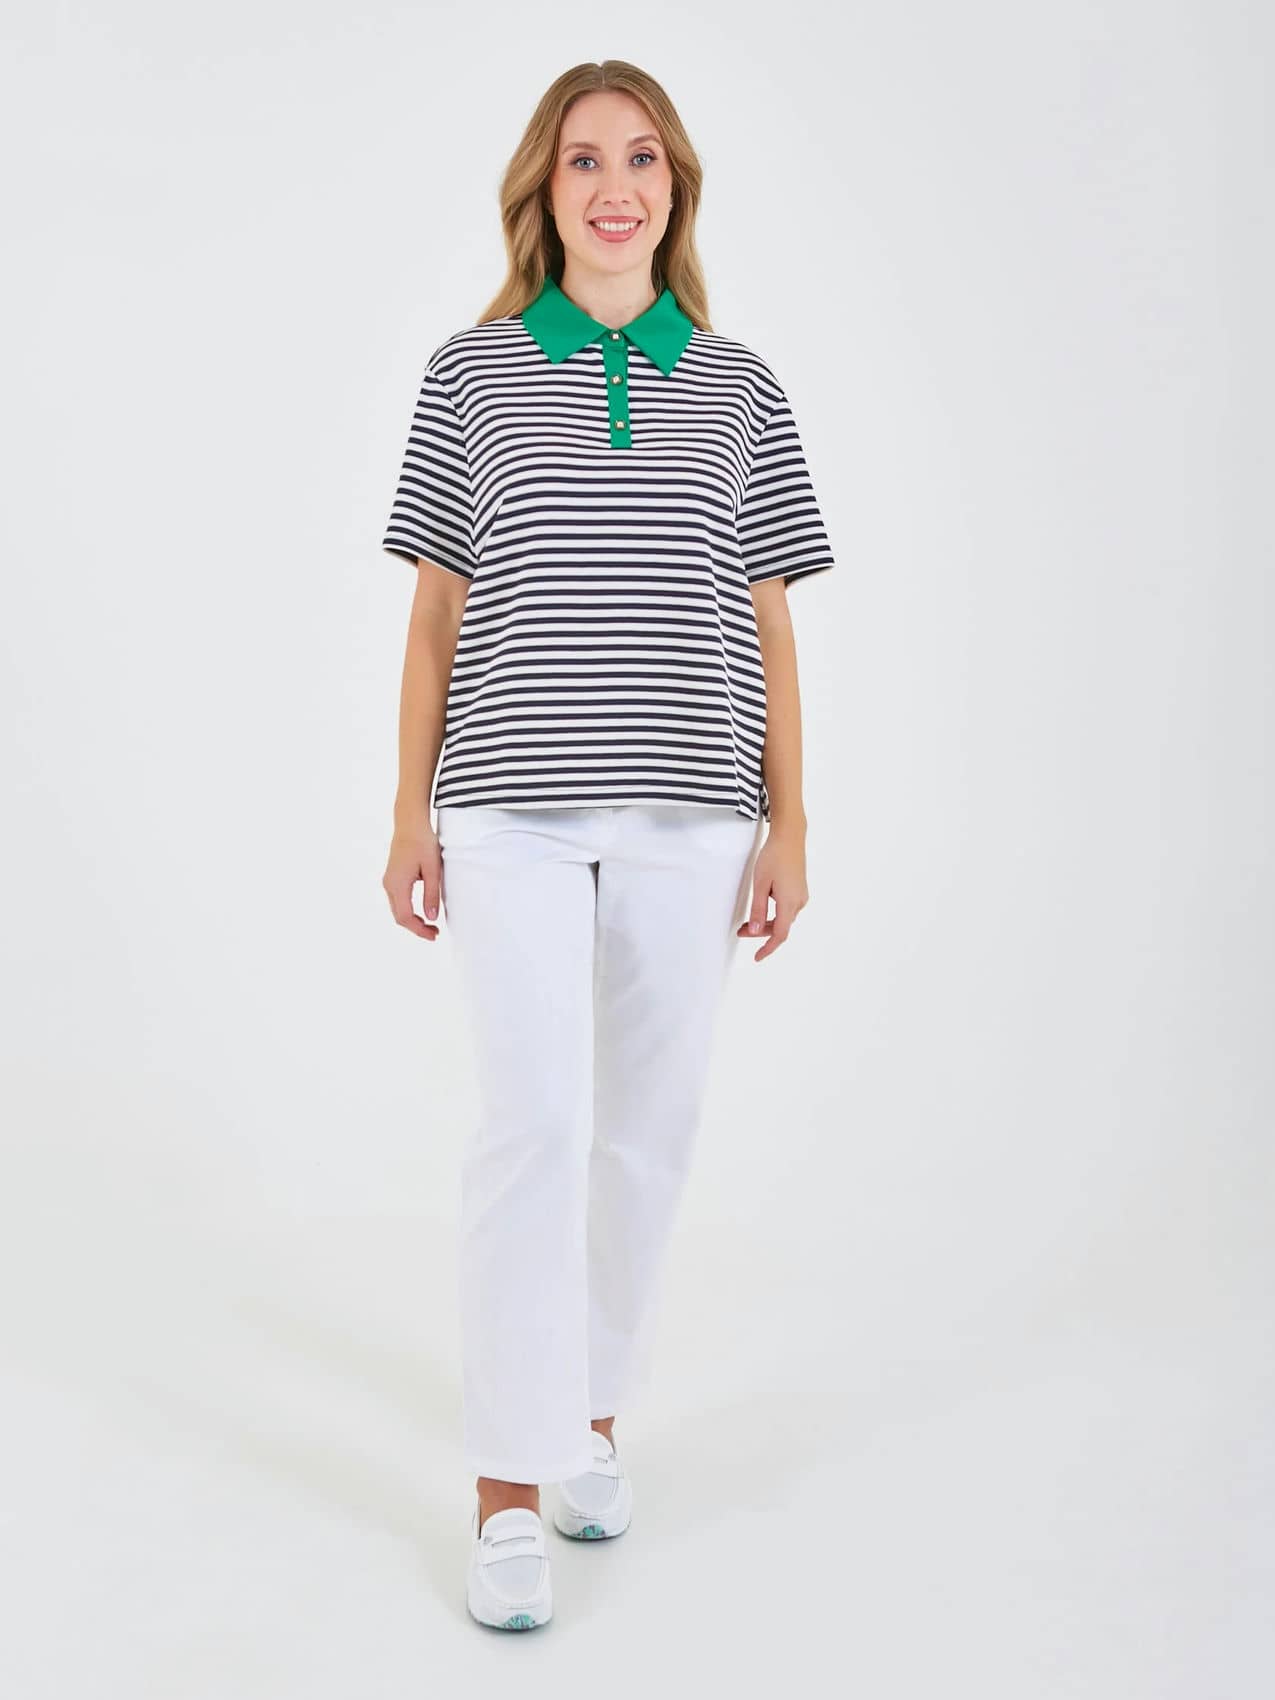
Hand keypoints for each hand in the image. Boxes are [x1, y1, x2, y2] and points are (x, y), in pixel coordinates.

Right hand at [383, 817, 443, 939]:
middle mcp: (389, 885)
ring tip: (430, 925)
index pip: (405, 917)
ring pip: (397, 909)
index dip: (419, 930)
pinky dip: (408, 910)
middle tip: (434, 933)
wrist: (410, 823)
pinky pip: (397, 901)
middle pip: (399, 916)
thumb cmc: (422, 842)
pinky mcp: (392, 877)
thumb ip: (431, 894)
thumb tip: (431, 918)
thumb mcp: (432, 870)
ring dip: (412, 920)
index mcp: (398, 884)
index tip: (434, 935)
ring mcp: (389, 881)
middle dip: (416, 928)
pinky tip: (421, 912)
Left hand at [738, 824, 807, 960]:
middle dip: (760, 933)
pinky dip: (774, 913)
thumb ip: (757, 909)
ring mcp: (801, 895)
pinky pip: (787, 908)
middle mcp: (798, 902)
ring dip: (766, 922)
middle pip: (780, 927)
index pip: (779, 934)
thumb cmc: (774, 857)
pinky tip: (763, 907)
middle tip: (741, 930)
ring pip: (783, 918)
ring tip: (748, 921)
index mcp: (789, 903)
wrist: (789, 837)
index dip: (768, 948)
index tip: (757, 957)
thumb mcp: (760, 884)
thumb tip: (754, 931)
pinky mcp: (799, 889)